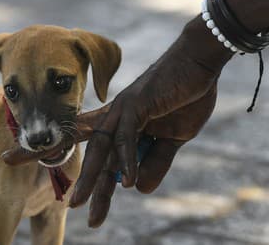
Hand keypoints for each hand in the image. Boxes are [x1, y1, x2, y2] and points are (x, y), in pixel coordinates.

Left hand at [69, 16, 233, 226]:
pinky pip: (126, 136)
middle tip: (74, 207)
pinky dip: (127, 159)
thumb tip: (139, 189)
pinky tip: (129, 182)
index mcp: (124, 127)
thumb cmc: (185, 98)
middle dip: (85, 182)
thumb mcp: (174, 138)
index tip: (74, 191)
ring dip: (94, 178)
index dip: (87, 170)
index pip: (99, 151)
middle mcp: (116, 119)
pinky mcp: (135, 104)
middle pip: (94, 154)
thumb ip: (156, 162)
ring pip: (101, 148)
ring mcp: (123, 110)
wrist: (198, 64)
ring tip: (84, 206)